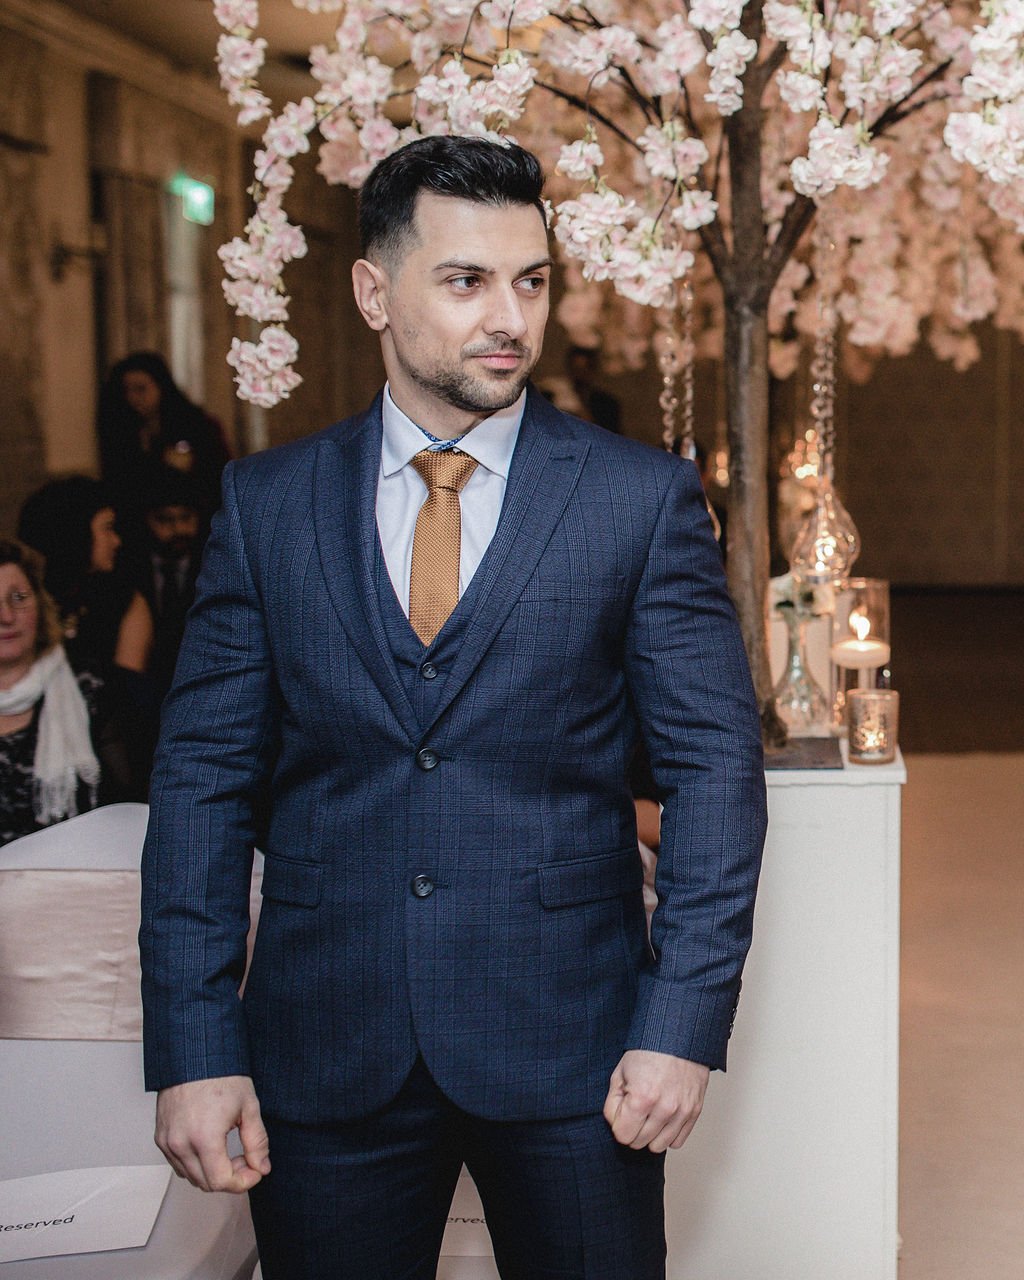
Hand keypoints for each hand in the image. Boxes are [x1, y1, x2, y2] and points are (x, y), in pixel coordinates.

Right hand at [155, 1075, 269, 1192]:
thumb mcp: (248, 1107)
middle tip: (245, 1159)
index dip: (242, 1182)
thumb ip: (257, 1142)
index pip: (220, 1182)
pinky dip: (195, 1164)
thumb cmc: (221, 1075)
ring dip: (212, 1172)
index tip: (255, 1171)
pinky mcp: (160, 1137)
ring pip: (190, 1177)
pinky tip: (210, 1147)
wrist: (194, 1055)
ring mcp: (167, 1141)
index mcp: (204, 1137)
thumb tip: (262, 1167)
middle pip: (205, 1183)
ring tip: (228, 1150)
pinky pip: (178, 1164)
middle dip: (230, 1177)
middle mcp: (180, 1143)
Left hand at [603, 1050, 709, 1152]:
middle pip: (639, 1143)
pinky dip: (667, 1134)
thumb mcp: (620, 1072)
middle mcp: (664, 1109)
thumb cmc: (649, 1050)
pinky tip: (662, 1118)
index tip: (621, 1110)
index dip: (618, 1123)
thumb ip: (613, 1102)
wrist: (679, 1035)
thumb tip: (615, 1124)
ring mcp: (682, 1112)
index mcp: (642, 1098)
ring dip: (650, 1135)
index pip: (622, 1136)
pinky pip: (677, 1141)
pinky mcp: (694, 1112)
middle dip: (632, 1129)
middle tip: (634, 1109)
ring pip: (658, 1146)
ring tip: (648, 1114)